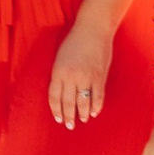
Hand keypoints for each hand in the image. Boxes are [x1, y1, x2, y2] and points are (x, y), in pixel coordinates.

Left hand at [49, 15, 112, 129]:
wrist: (92, 28)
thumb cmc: (74, 41)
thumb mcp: (60, 57)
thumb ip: (60, 74)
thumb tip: (62, 92)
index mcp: (58, 71)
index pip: (54, 96)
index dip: (56, 109)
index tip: (58, 118)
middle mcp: (71, 76)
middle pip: (68, 102)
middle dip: (68, 116)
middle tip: (69, 125)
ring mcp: (86, 77)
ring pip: (83, 102)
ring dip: (82, 114)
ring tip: (82, 120)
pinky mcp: (99, 76)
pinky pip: (97, 96)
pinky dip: (95, 106)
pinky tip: (93, 112)